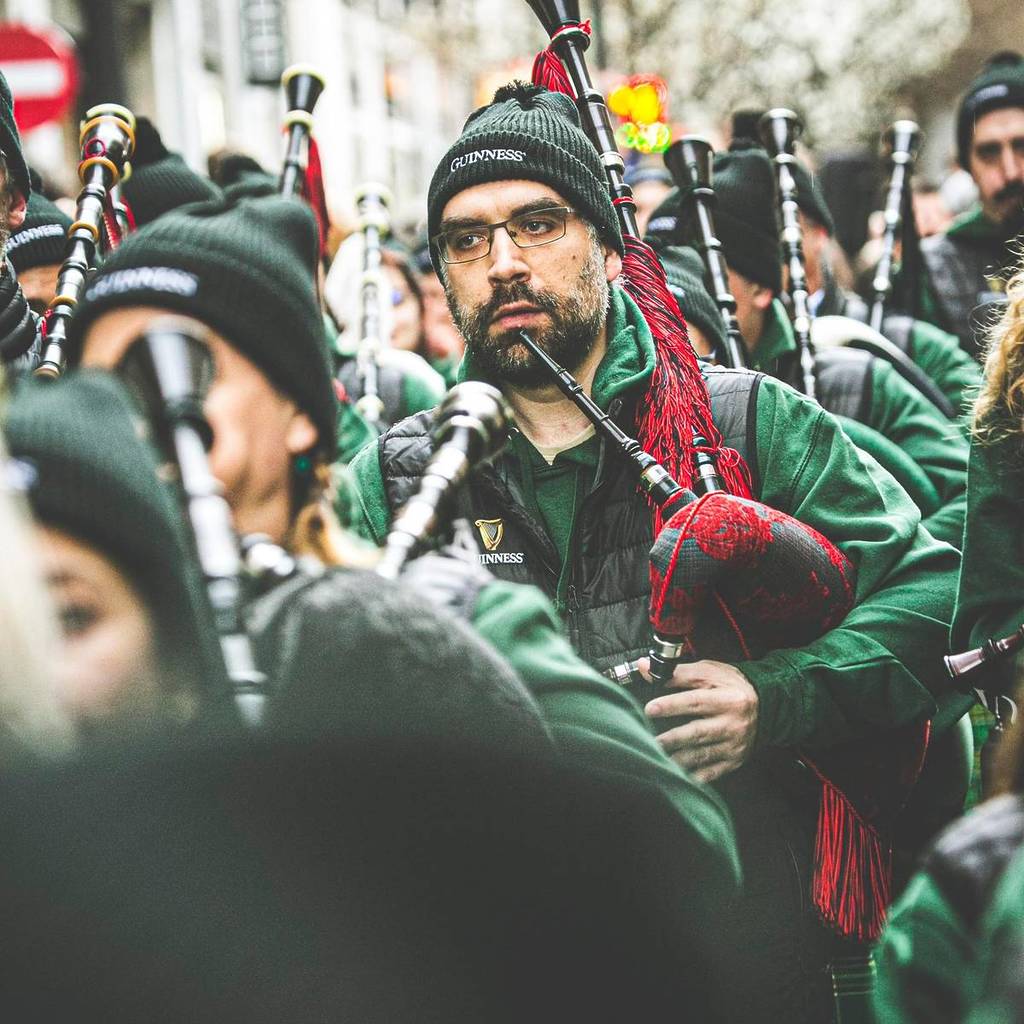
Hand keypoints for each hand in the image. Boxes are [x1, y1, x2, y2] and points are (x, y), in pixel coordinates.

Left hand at [642, 660, 758, 783]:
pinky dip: (693, 776)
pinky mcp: (733, 760)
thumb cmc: (730, 686)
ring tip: (656, 756)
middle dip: (671, 738)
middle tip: (648, 739)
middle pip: (698, 732)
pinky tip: (677, 774)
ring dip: (677, 759)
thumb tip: (645, 667)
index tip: (650, 709)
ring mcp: (734, 745)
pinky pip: (711, 772)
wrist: (766, 705)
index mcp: (728, 698)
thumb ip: (677, 672)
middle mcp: (733, 723)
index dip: (671, 706)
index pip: (696, 702)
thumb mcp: (708, 672)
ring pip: (702, 755)